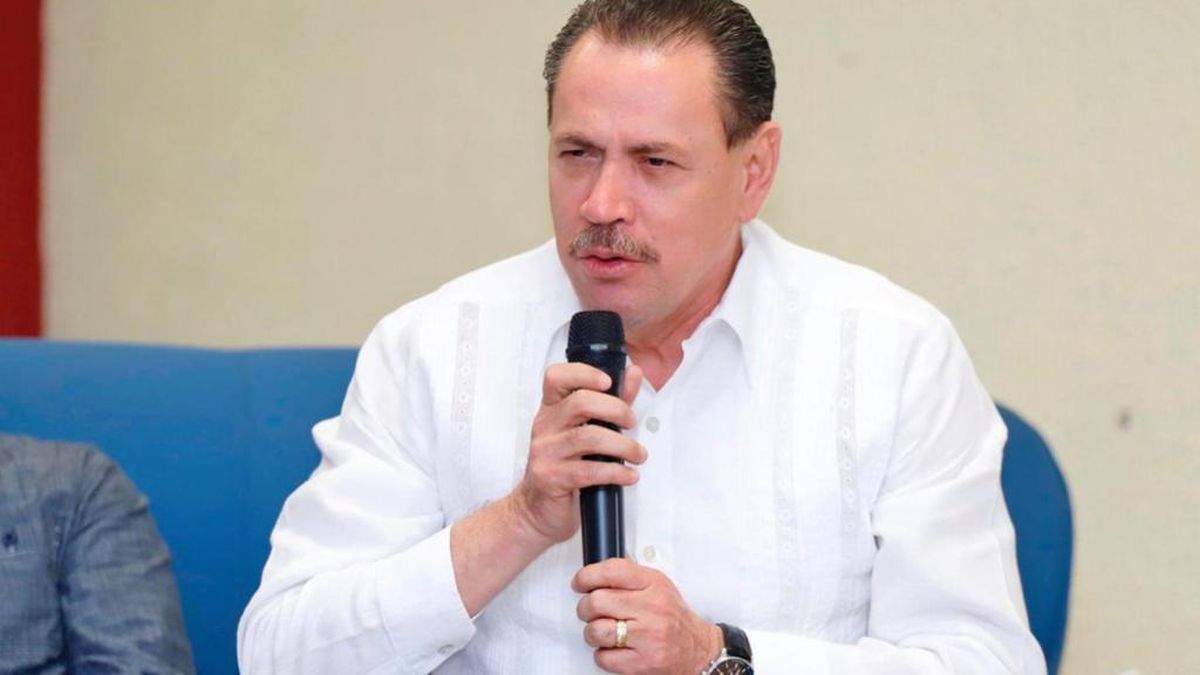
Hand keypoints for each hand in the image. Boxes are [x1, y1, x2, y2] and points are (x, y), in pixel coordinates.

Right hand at [510, 362, 645, 545]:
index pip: (556, 377)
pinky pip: (589, 471)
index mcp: (551, 410)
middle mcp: (544, 427)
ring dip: (623, 446)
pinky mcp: (552, 478)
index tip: (609, 381)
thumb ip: (611, 401)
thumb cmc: (564, 468)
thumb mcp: (584, 431)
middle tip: (632, 423)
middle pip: (580, 403)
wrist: (538, 511)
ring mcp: (546, 453)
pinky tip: (629, 476)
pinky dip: (616, 472)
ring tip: (638, 455)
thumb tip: (633, 374)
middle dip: (616, 409)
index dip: (583, 373)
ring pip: (589, 437)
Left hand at [573, 558, 721, 674]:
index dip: (587, 576)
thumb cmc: (672, 617)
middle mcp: (651, 609)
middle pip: (597, 601)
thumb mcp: (657, 586)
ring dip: (593, 632)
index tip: (580, 583)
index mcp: (653, 585)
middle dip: (586, 607)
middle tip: (591, 611)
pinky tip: (615, 648)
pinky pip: (603, 657)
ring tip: (604, 632)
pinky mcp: (641, 663)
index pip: (612, 571)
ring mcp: (647, 638)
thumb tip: (596, 573)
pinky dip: (603, 654)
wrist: (696, 649)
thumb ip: (629, 577)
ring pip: (596, 631)